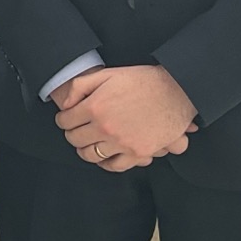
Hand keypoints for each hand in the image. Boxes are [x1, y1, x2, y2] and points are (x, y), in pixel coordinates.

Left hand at [54, 64, 195, 169]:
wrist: (177, 90)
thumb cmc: (142, 80)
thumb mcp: (107, 74)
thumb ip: (80, 86)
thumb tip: (65, 105)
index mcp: (95, 107)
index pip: (65, 121)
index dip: (63, 119)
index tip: (67, 118)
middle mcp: (105, 128)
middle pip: (75, 139)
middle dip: (72, 133)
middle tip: (76, 130)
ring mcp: (121, 143)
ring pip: (90, 155)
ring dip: (85, 149)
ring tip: (88, 142)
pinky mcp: (138, 152)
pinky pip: (114, 166)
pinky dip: (105, 163)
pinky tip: (104, 156)